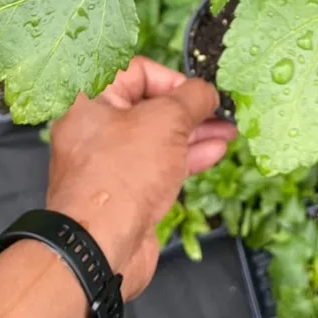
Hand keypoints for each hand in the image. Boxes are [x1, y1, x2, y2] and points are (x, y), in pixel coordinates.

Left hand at [45, 57, 235, 301]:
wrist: (101, 245)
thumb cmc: (122, 174)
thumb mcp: (167, 120)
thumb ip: (192, 98)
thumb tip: (207, 91)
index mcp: (90, 99)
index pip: (137, 72)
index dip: (173, 79)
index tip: (199, 93)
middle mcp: (94, 127)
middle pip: (150, 106)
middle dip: (191, 110)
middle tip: (220, 111)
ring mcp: (108, 161)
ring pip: (158, 138)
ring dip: (195, 133)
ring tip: (227, 132)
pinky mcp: (123, 191)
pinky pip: (157, 165)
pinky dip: (185, 157)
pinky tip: (214, 152)